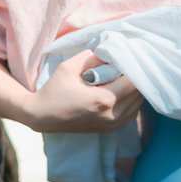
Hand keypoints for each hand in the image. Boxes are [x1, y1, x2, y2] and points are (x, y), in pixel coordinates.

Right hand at [25, 50, 143, 133]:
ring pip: (137, 106)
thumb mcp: (69, 67)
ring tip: (123, 80)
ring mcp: (110, 125)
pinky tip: (120, 94)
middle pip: (138, 94)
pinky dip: (130, 104)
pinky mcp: (108, 130)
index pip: (133, 82)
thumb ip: (92, 56)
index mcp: (104, 99)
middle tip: (126, 68)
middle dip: (135, 79)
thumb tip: (111, 51)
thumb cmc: (54, 90)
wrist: (42, 116)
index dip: (134, 69)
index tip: (129, 59)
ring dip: (134, 92)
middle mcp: (111, 115)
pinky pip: (130, 115)